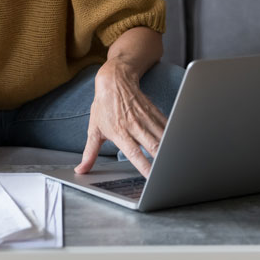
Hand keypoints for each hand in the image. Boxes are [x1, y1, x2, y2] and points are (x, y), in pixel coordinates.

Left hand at [74, 59, 167, 176]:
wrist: (115, 79)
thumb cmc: (103, 106)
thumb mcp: (94, 129)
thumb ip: (90, 153)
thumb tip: (81, 170)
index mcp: (119, 132)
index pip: (134, 153)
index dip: (144, 167)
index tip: (152, 180)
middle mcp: (134, 125)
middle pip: (153, 146)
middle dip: (162, 160)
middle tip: (170, 174)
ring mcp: (146, 118)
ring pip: (163, 136)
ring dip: (170, 150)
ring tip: (178, 163)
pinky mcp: (154, 111)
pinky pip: (167, 126)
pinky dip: (173, 136)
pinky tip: (178, 146)